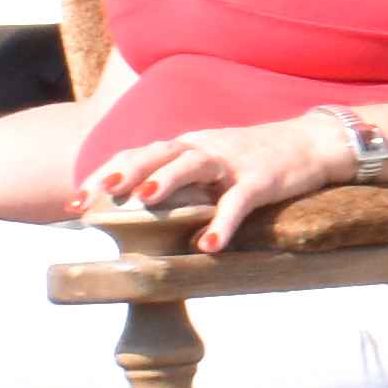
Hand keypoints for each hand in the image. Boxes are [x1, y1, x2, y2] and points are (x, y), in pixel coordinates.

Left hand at [77, 110, 355, 251]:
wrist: (312, 142)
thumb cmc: (254, 158)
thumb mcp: (210, 161)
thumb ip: (177, 177)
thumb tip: (135, 206)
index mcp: (188, 144)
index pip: (138, 153)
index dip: (106, 173)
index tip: (75, 199)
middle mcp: (205, 147)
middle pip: (158, 152)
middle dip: (125, 172)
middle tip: (96, 194)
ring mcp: (233, 160)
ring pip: (194, 164)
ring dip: (168, 180)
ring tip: (145, 200)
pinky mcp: (263, 178)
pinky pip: (240, 201)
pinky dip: (224, 221)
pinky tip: (209, 245)